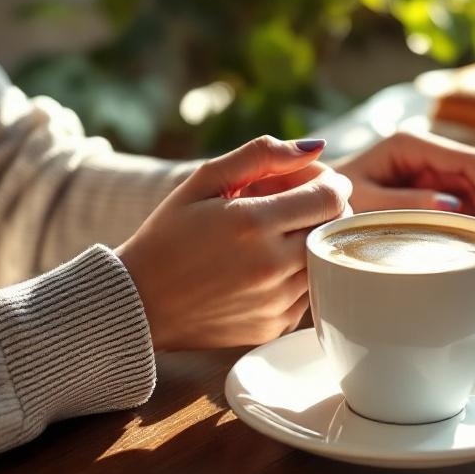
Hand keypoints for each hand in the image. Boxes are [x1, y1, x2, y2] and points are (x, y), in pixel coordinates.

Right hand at [116, 136, 351, 349]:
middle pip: (334, 229)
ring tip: (276, 233)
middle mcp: (270, 266)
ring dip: (312, 241)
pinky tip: (266, 264)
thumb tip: (315, 147)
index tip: (315, 179)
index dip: (329, 181)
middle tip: (298, 202)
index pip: (330, 197)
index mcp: (252, 223)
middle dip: (325, 208)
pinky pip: (308, 292)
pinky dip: (298, 273)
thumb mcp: (204, 181)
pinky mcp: (273, 326)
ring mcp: (275, 301)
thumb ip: (261, 155)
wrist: (139, 302)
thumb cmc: (168, 234)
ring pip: (326, 261)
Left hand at [333, 130, 474, 228]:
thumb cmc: (331, 200)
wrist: (314, 205)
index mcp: (411, 144)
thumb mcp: (364, 202)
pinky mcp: (433, 189)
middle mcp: (427, 152)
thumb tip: (452, 207)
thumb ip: (405, 202)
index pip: (470, 158)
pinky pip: (468, 201)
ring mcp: (432, 170)